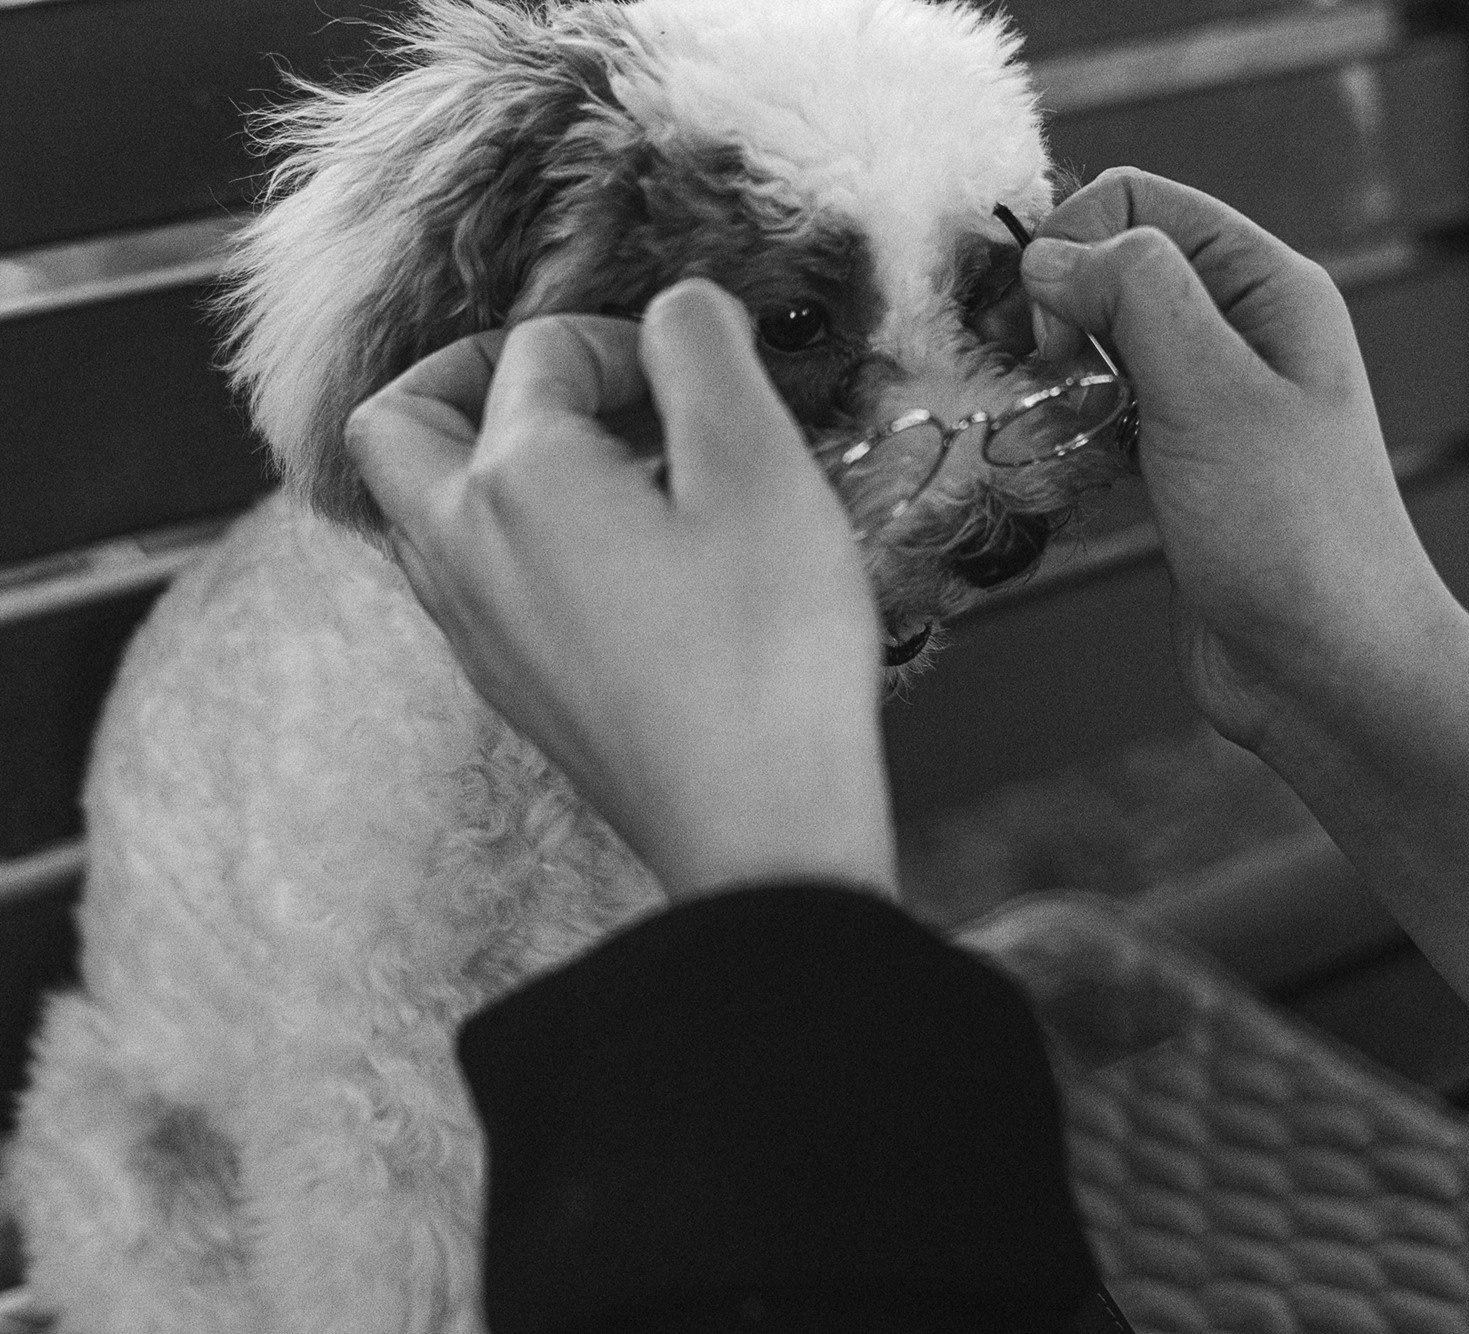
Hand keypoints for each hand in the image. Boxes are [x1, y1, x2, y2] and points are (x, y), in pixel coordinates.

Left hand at [344, 280, 894, 898]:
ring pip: (421, 508)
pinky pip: (464, 579)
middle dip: (473, 377)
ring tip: (607, 471)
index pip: (536, 353)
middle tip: (575, 386)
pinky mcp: (512, 688)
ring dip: (488, 459)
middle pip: (398, 424)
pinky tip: (611, 558)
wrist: (757, 826)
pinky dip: (509, 535)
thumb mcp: (760, 470)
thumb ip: (705, 355)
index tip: (696, 378)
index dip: (623, 339)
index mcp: (516, 480)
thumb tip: (676, 310)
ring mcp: (476, 631)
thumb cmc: (765, 652)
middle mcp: (463, 551)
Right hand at [1020, 168, 1465, 749]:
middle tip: (1037, 380)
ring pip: (1101, 351)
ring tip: (1050, 433)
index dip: (1074, 242)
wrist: (1333, 675)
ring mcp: (1213, 406)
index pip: (1139, 201)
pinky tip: (1064, 474)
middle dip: (1055, 313)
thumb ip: (1134, 296)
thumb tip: (1051, 250)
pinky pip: (1106, 421)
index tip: (1044, 325)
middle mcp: (1244, 334)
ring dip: (1057, 381)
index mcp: (1268, 288)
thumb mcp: (1211, 392)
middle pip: (1114, 271)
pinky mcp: (1183, 472)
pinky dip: (1072, 436)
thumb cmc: (1294, 535)